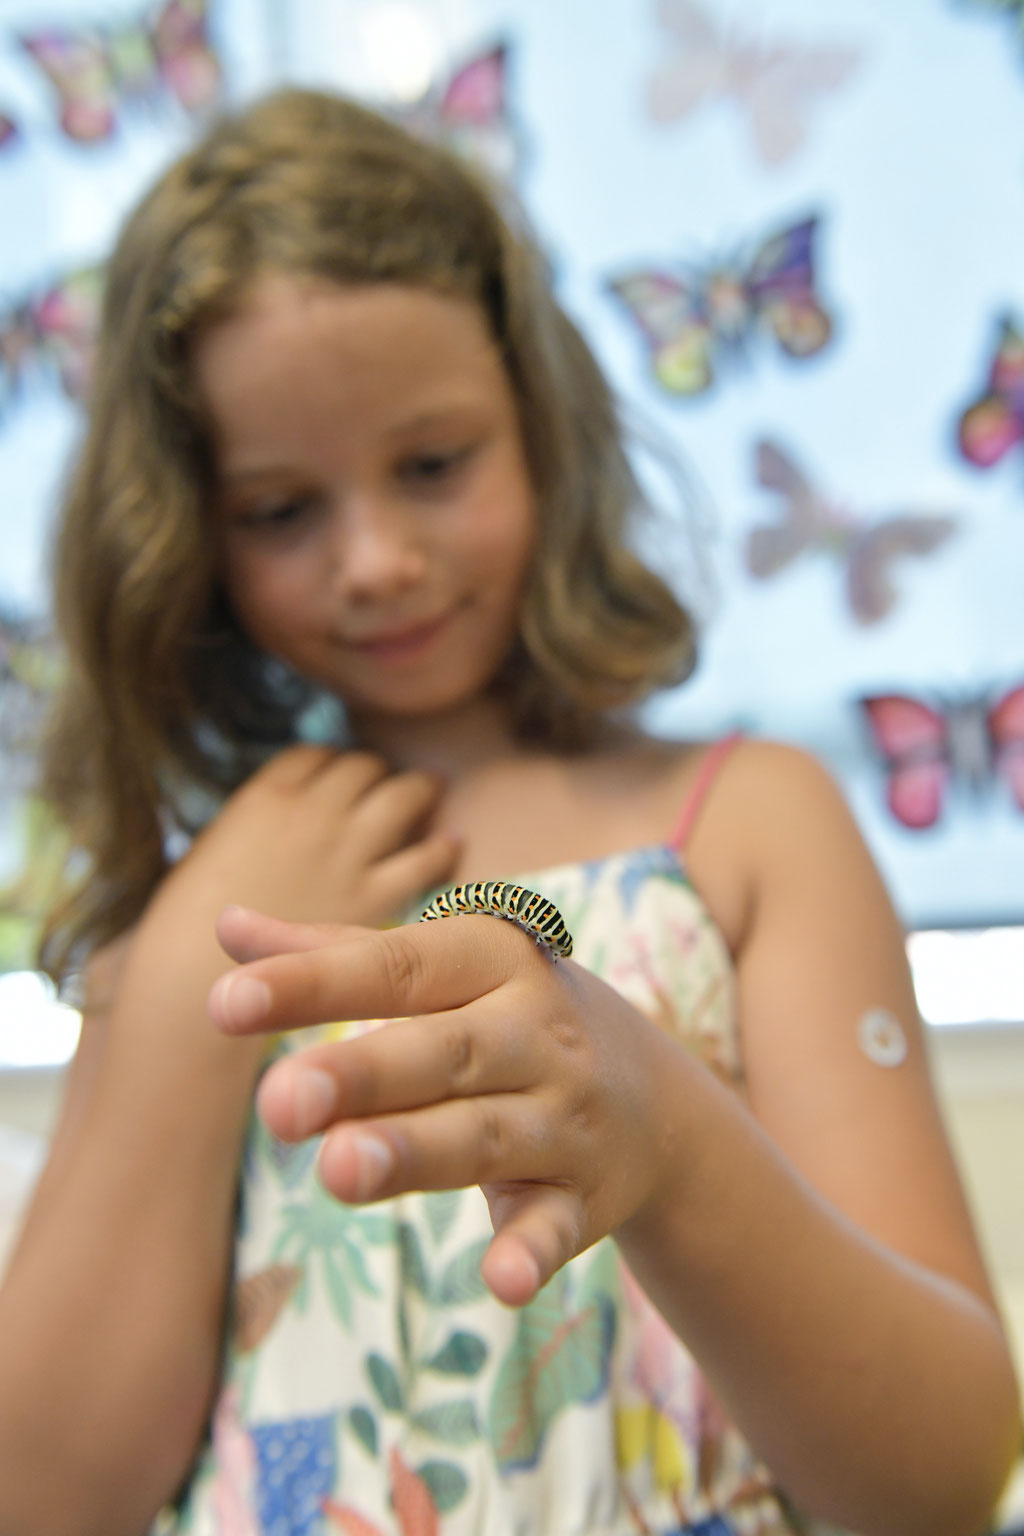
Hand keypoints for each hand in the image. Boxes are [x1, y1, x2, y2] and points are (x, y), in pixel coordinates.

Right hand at [152, 745, 458, 935]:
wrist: (199, 984)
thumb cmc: (182, 933)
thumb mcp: (205, 859)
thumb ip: (248, 836)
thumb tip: (264, 837)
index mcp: (266, 797)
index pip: (313, 757)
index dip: (327, 765)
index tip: (335, 775)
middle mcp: (315, 813)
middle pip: (362, 768)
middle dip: (373, 775)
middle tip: (386, 781)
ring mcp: (351, 851)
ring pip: (403, 797)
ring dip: (416, 792)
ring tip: (427, 791)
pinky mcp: (379, 895)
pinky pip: (427, 855)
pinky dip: (440, 845)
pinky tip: (449, 843)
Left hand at [209, 904, 683, 1305]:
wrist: (658, 1096)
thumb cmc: (510, 1018)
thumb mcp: (445, 973)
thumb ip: (338, 954)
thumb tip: (226, 926)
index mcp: (492, 960)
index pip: (396, 967)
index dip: (312, 985)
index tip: (224, 1004)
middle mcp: (534, 1032)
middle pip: (442, 1052)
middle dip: (363, 1075)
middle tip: (278, 1104)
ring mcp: (564, 1116)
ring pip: (485, 1136)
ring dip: (417, 1153)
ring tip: (338, 1170)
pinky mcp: (586, 1197)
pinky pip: (556, 1225)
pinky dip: (532, 1252)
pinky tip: (501, 1282)